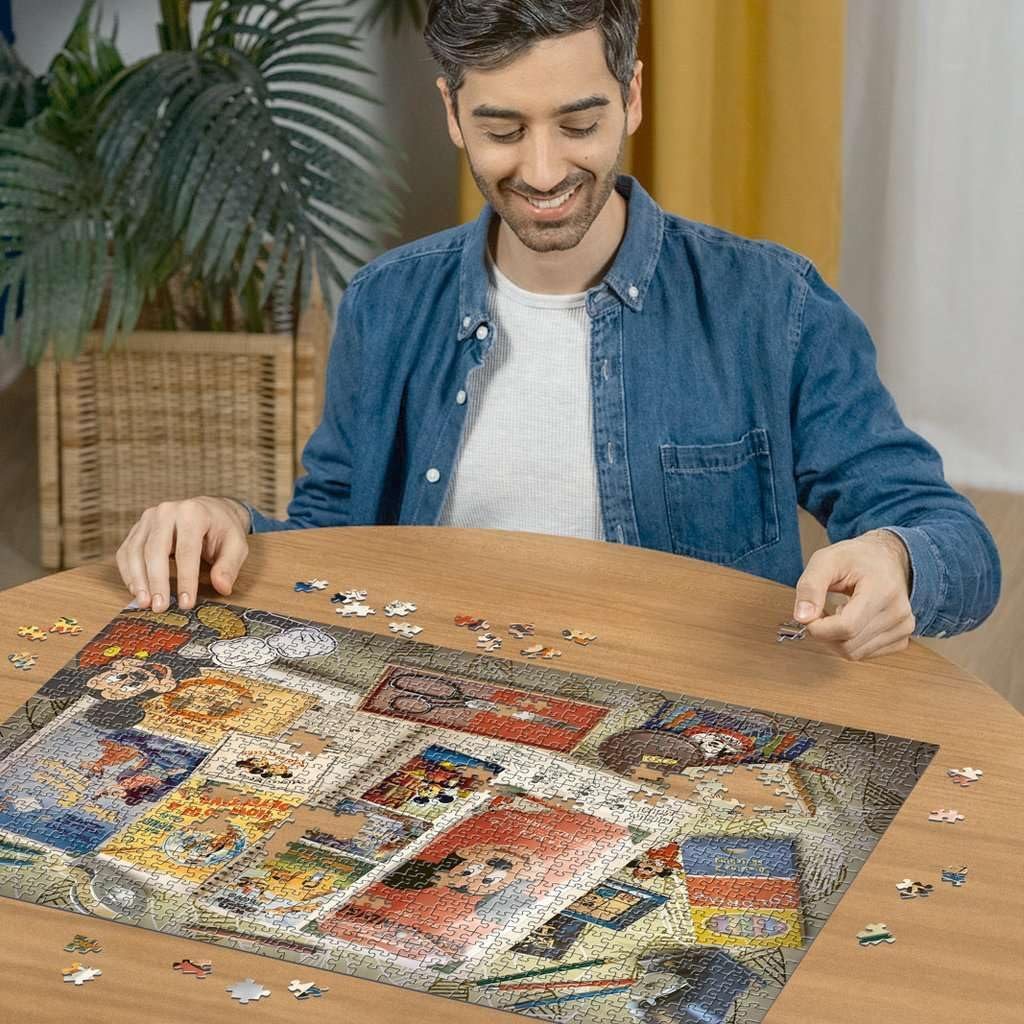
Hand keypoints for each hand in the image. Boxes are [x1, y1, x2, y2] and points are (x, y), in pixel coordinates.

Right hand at [116, 497, 250, 612]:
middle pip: (156, 549)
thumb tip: (222, 587)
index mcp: (193, 513)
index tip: (186, 603)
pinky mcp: (138, 528)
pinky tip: (136, 590)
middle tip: (159, 607)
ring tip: (145, 603)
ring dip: (138, 579)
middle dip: (157, 581)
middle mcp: (167, 511)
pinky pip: (127, 551)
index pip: (186, 550)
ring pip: (136, 551)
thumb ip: (229, 566)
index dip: (185, 579)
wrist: (210, 510)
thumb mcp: (236, 545)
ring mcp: (149, 518)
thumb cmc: (223, 530)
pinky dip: (129, 572)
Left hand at [793, 529, 914, 659]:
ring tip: (837, 613)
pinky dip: (849, 643)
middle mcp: (898, 612)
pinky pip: (864, 654)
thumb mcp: (826, 560)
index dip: (819, 628)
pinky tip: (850, 622)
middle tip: (821, 611)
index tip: (808, 615)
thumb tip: (802, 617)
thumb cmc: (857, 557)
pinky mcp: (901, 639)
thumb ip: (810, 587)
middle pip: (848, 645)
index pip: (847, 627)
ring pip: (854, 653)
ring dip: (835, 639)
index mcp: (882, 590)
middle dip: (824, 633)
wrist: (886, 559)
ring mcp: (903, 628)